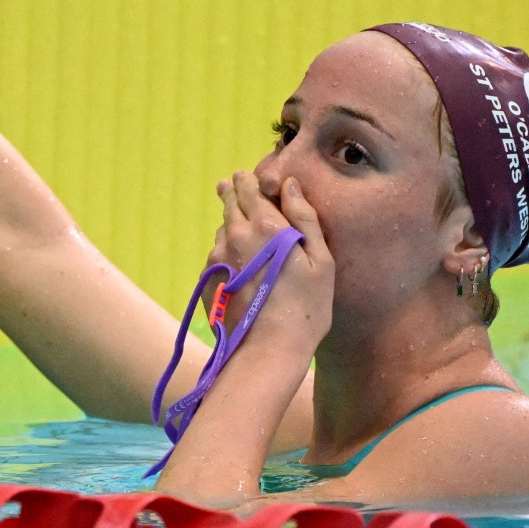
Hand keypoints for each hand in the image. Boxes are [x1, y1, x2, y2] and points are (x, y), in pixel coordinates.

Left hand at [207, 171, 332, 349]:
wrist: (268, 350)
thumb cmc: (305, 308)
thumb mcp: (320, 262)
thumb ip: (305, 218)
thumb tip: (290, 184)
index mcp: (266, 225)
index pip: (250, 187)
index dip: (250, 179)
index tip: (250, 177)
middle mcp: (236, 235)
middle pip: (229, 202)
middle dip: (233, 191)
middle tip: (233, 185)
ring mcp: (218, 257)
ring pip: (222, 229)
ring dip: (230, 224)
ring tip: (242, 231)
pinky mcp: (208, 279)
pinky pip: (217, 255)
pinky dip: (226, 252)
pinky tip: (239, 264)